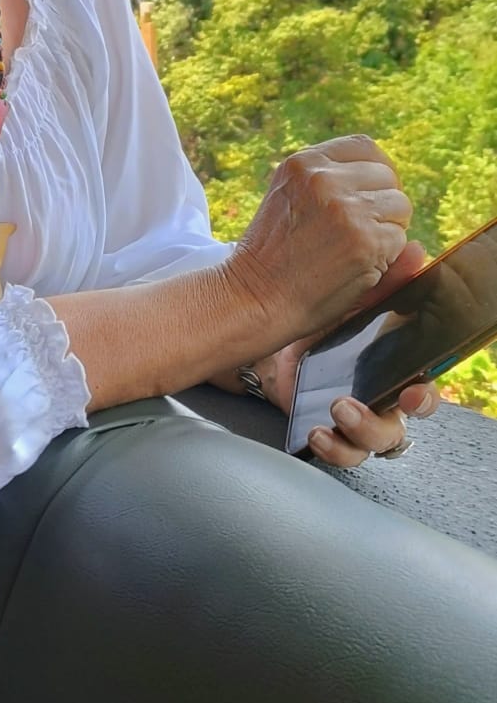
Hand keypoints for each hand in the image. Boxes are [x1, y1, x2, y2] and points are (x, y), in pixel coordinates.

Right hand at [227, 134, 412, 350]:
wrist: (254, 298)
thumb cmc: (272, 257)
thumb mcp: (290, 202)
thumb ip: (333, 185)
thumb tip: (397, 186)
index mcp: (303, 162)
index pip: (364, 147)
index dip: (376, 172)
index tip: (370, 197)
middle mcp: (324, 178)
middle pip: (387, 175)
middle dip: (382, 204)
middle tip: (356, 234)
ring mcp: (346, 208)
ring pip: (400, 206)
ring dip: (388, 231)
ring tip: (353, 250)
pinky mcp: (365, 240)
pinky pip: (400, 241)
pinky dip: (387, 258)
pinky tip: (355, 268)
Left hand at [255, 242, 441, 466]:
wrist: (278, 338)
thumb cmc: (327, 319)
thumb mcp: (354, 297)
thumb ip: (386, 281)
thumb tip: (412, 251)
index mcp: (396, 368)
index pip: (424, 390)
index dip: (424, 397)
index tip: (411, 392)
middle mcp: (383, 399)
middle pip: (400, 426)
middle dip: (384, 421)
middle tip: (355, 405)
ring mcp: (359, 419)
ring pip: (376, 444)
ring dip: (358, 432)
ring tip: (335, 409)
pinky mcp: (332, 431)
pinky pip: (344, 452)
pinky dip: (334, 447)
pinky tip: (317, 433)